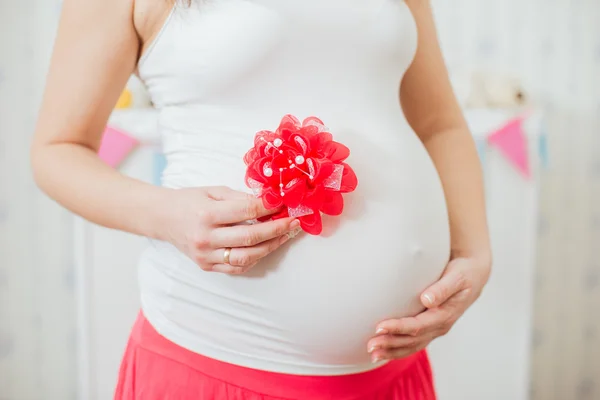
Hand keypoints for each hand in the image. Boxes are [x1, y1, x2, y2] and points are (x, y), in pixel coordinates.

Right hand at [161, 186, 299, 274]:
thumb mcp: (213, 191)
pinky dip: (255, 258)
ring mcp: (206, 255)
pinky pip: (237, 268)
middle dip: (277, 229)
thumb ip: (239, 198)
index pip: (246, 211)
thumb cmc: (190, 201)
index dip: (268, 207)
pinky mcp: (207, 266)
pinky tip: (266, 247)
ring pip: (246, 257)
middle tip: (294, 222)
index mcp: (207, 214)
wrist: (163, 218)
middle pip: (250, 237)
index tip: (284, 203)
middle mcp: (206, 238)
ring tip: (285, 236)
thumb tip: (268, 202)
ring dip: (270, 246)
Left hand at [367, 256, 490, 361]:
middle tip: (369, 346)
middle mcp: (440, 326)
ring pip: (412, 346)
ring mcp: (436, 329)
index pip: (417, 326)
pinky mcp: (431, 327)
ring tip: (372, 354)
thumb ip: (442, 288)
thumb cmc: (463, 273)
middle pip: (412, 341)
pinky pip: (414, 343)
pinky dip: (398, 349)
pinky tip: (384, 352)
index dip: (398, 328)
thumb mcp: (457, 277)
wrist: (473, 276)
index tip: (379, 327)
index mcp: (445, 315)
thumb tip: (426, 299)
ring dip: (392, 351)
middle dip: (390, 344)